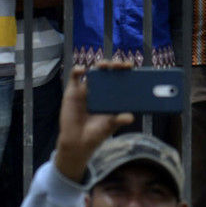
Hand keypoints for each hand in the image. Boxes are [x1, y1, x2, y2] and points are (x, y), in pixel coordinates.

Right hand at [54, 64, 133, 182]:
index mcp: (113, 95)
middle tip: (121, 65)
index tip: (131, 67)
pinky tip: (82, 70)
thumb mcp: (109, 126)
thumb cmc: (96, 133)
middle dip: (116, 65)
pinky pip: (75, 77)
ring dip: (100, 64)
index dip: (127, 71)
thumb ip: (119, 120)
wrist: (77, 142)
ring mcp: (87, 89)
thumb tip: (130, 117)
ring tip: (104, 65)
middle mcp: (101, 89)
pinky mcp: (73, 91)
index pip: (122, 78)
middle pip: (110, 71)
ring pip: (94, 70)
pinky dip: (77, 70)